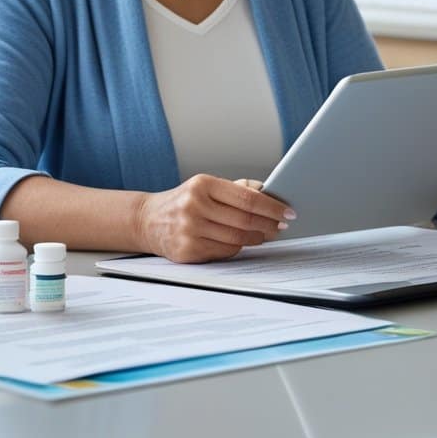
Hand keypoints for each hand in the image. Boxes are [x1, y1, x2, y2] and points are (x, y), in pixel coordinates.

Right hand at [137, 174, 294, 262]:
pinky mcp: (187, 250)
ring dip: (256, 239)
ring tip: (265, 234)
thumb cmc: (184, 201)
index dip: (272, 207)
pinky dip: (237, 249)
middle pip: (245, 220)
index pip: (247, 197)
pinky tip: (241, 243)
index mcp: (203, 184)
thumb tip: (269, 191)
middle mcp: (194, 206)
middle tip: (282, 226)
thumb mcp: (206, 186)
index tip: (288, 212)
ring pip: (237, 239)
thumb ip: (237, 188)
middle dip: (269, 224)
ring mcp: (189, 230)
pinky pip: (224, 252)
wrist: (148, 220)